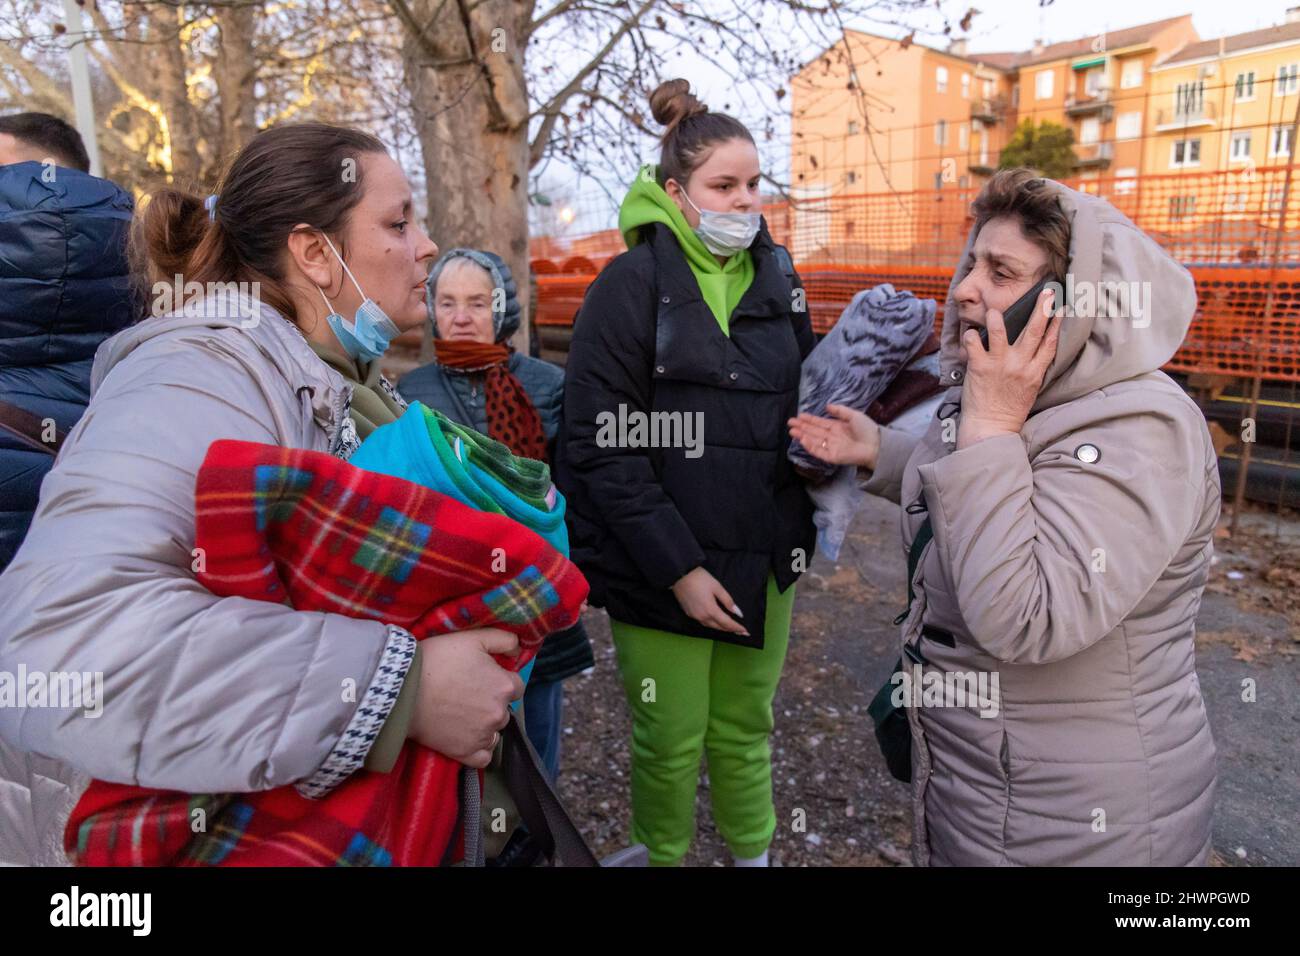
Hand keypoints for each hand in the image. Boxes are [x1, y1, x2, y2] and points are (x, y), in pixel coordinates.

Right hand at [408, 628, 524, 767]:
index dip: (500, 679)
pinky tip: (467, 736)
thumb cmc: (438, 659)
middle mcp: (499, 714)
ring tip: (461, 713)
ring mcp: (483, 736)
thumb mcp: (473, 638)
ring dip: (485, 724)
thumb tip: (519, 648)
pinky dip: (478, 748)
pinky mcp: (465, 753)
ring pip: (495, 731)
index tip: (482, 677)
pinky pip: (484, 757)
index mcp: (504, 686)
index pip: (516, 686)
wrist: (403, 690)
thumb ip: (504, 639)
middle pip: (504, 709)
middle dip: (491, 702)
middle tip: (467, 693)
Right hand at [670, 567, 749, 637]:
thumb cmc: (700, 579)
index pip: (727, 623)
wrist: (679, 575)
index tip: (746, 632)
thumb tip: (737, 613)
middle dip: (731, 630)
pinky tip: (715, 622)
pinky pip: (703, 622)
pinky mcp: (689, 613)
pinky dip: (712, 624)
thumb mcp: (717, 587)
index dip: (737, 628)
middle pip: (719, 627)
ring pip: (710, 626)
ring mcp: (694, 616)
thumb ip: (728, 601)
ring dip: (721, 628)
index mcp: (711, 610)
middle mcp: (702, 617)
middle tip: (741, 632)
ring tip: (730, 628)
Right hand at [788, 404, 880, 469]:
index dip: (809, 419)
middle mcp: (832, 437)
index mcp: (837, 427)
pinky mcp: (832, 456)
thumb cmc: (867, 430)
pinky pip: (818, 451)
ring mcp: (831, 447)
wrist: (876, 445)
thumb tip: (827, 406)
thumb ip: (840, 411)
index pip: (820, 423)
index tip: (799, 416)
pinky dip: (810, 446)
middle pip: (814, 431)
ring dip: (802, 436)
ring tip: (792, 431)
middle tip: (790, 422)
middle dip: (802, 427)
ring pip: (813, 441)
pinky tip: (803, 439)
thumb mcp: (854, 415)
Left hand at [958, 288, 1060, 448]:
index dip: (1057, 323)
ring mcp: (1000, 364)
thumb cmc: (1008, 411)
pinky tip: (970, 333)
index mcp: (1035, 372)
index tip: (1062, 307)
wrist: (991, 428)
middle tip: (1047, 291)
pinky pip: (975, 342)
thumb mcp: (1030, 389)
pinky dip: (971, 335)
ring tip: (995, 310)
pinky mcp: (980, 367)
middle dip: (1042, 308)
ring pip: (1001, 330)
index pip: (1051, 342)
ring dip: (998, 317)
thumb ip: (1032, 369)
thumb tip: (1033, 349)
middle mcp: (1020, 365)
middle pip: (1034, 331)